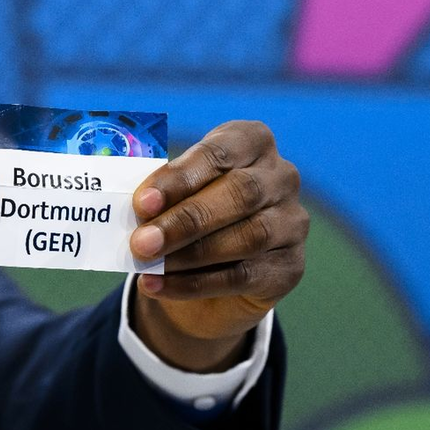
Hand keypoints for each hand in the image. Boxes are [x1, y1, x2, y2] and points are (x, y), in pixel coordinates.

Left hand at [127, 121, 307, 372]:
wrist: (213, 267)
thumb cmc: (190, 213)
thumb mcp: (175, 194)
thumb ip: (162, 197)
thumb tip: (136, 213)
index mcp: (251, 142)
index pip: (219, 154)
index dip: (179, 178)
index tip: (142, 203)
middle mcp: (281, 177)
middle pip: (240, 193)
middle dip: (185, 220)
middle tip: (141, 242)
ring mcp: (292, 222)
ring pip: (249, 236)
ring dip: (191, 254)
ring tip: (149, 267)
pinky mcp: (290, 266)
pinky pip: (244, 276)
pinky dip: (195, 283)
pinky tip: (159, 286)